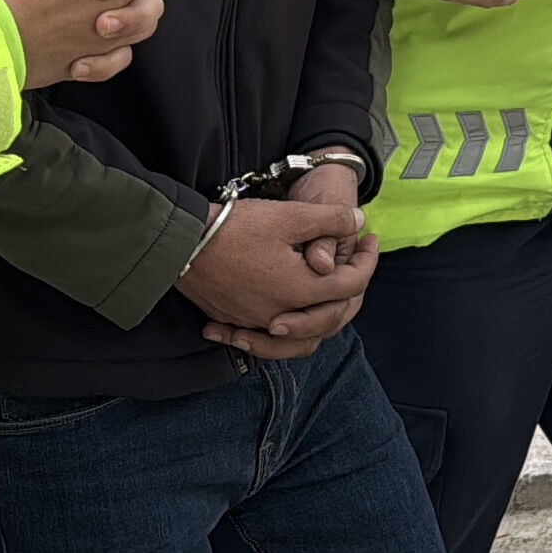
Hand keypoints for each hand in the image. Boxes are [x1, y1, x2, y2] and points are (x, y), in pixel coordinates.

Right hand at [179, 195, 373, 359]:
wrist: (181, 243)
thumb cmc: (235, 227)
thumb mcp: (289, 216)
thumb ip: (330, 220)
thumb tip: (358, 220)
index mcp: (302, 290)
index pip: (350, 284)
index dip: (367, 260)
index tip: (369, 238)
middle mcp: (282, 315)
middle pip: (330, 315)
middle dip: (348, 288)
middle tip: (354, 261)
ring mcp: (255, 321)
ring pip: (299, 335)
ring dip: (316, 318)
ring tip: (324, 295)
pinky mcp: (233, 319)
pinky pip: (266, 335)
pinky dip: (281, 326)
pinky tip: (278, 311)